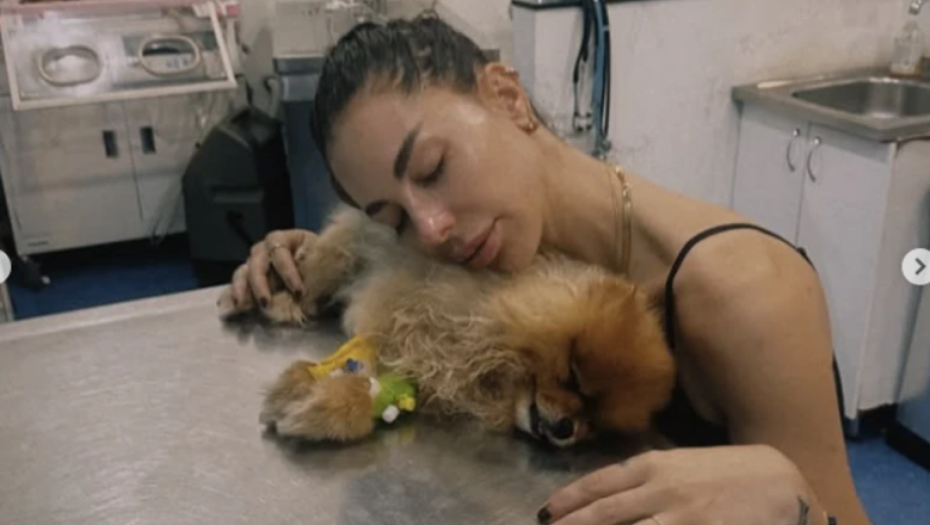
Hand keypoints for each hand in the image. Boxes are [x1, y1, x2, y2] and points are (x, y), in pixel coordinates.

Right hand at [230, 229, 316, 307]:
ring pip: (244, 271)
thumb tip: (311, 306)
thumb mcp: (323, 268)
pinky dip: (235, 293)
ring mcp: (257, 261)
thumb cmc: (323, 265)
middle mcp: (268, 247)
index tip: (298, 292)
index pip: (281, 250)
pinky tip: (235, 304)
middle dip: (261, 283)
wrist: (322, 268)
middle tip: (266, 302)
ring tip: (243, 304)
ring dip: (243, 288)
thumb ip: (317, 281)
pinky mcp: (251, 276)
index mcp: (288, 238)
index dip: (288, 272)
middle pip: (257, 261)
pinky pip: (239, 282)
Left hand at [539, 445, 823, 524]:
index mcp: (654, 465)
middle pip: (603, 514)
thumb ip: (647, 478)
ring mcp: (681, 517)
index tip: (547, 513)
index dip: (569, 500)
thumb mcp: (682, 465)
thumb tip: (607, 497)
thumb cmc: (729, 472)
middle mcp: (661, 490)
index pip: (599, 484)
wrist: (782, 483)